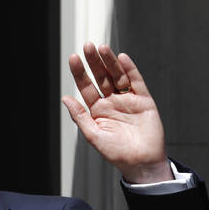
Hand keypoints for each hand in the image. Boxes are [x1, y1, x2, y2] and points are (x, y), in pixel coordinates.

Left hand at [61, 43, 171, 183]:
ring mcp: (127, 100)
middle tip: (87, 46)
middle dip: (94, 62)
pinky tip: (122, 59)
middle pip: (101, 77)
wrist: (141, 163)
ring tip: (102, 48)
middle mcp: (111, 102)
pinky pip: (136, 82)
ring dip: (110, 62)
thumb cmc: (116, 152)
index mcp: (97, 109)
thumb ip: (80, 116)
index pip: (86, 86)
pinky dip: (130, 70)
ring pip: (117, 76)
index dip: (80, 72)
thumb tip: (65, 98)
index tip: (73, 58)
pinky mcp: (143, 101)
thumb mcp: (93, 135)